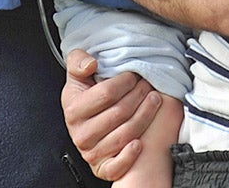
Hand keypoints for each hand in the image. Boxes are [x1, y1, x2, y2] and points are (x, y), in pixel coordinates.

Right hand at [62, 50, 159, 181]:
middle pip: (120, 113)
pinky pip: (116, 166)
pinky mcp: (102, 167)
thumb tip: (90, 64)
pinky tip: (140, 143)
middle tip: (148, 85)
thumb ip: (78, 61)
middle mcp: (81, 133)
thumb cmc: (84, 97)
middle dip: (139, 95)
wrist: (84, 123)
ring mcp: (91, 152)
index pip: (107, 93)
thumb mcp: (77, 75)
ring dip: (145, 116)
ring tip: (154, 100)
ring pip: (125, 135)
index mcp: (74, 110)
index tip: (134, 75)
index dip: (125, 81)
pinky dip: (130, 155)